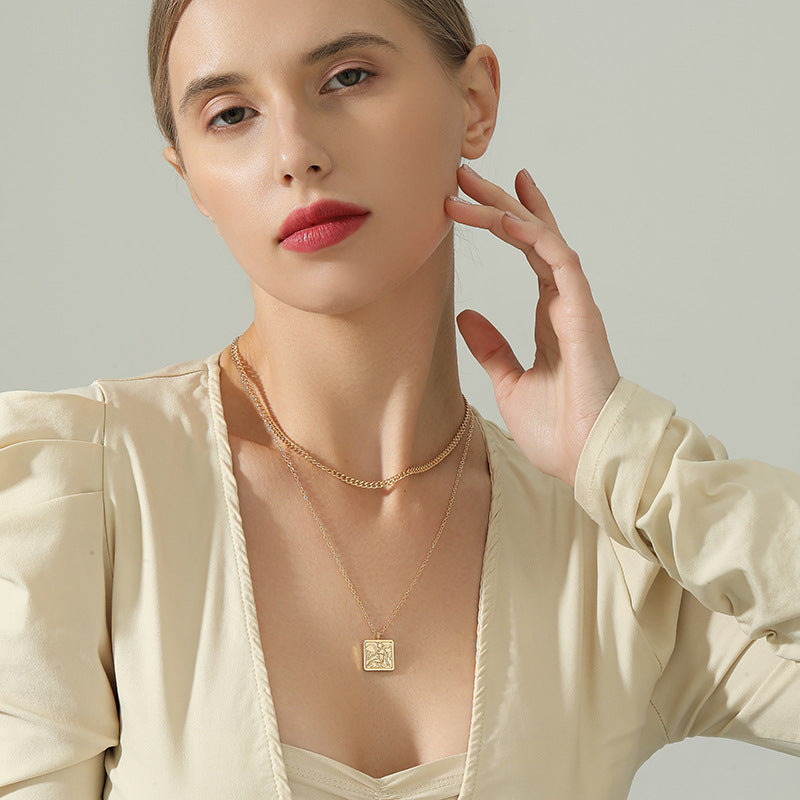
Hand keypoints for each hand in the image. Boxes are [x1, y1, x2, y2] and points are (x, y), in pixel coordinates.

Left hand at [445, 164, 619, 485]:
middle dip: (499, 201)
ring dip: (506, 209)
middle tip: (463, 174)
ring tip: (468, 185)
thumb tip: (465, 315)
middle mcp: (563, 302)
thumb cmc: (558, 428)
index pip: (529, 255)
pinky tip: (503, 216)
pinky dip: (531, 234)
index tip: (478, 197)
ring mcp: (574, 304)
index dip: (507, 222)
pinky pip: (557, 260)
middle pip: (531, 236)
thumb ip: (491, 347)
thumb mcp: (509, 382)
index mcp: (550, 316)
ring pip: (541, 239)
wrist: (587, 457)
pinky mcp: (581, 313)